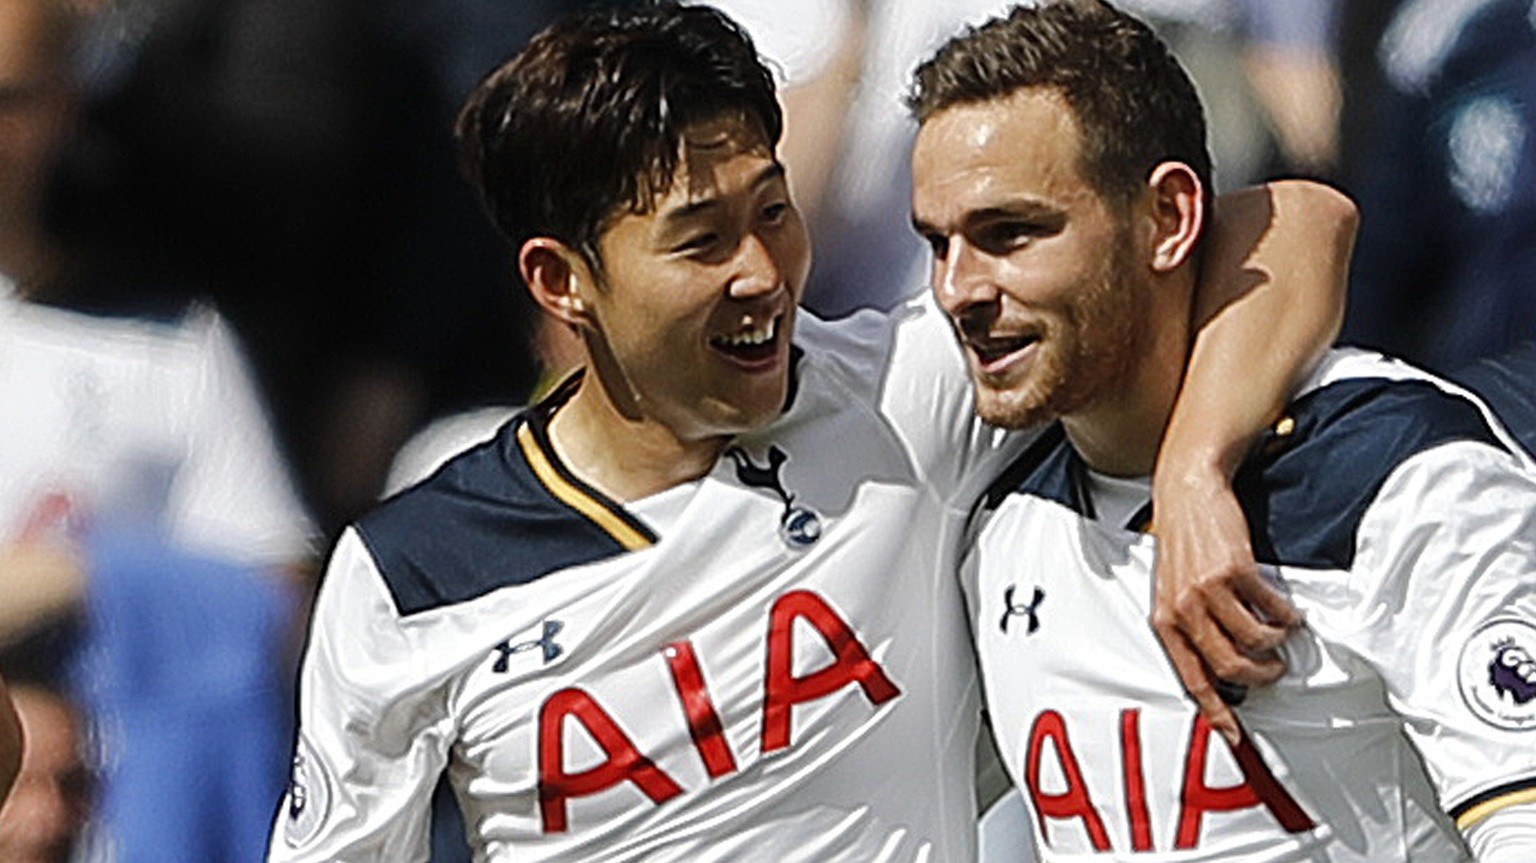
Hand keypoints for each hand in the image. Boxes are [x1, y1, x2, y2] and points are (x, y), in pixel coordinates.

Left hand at [1150, 470, 1301, 743]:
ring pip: (1255, 643)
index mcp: (1165, 621)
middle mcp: (1183, 610)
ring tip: (1281, 635)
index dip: (1217, 711)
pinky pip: (1272, 611)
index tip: (1236, 735)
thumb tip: (1221, 670)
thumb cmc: (1183, 545)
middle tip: (1273, 669)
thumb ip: (1191, 627)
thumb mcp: (1172, 591)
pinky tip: (1286, 610)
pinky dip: (1286, 617)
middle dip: (1260, 677)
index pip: (1192, 678)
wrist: (1188, 495)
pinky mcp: (1235, 571)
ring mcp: (1208, 590)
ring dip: (1277, 645)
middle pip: (1230, 668)